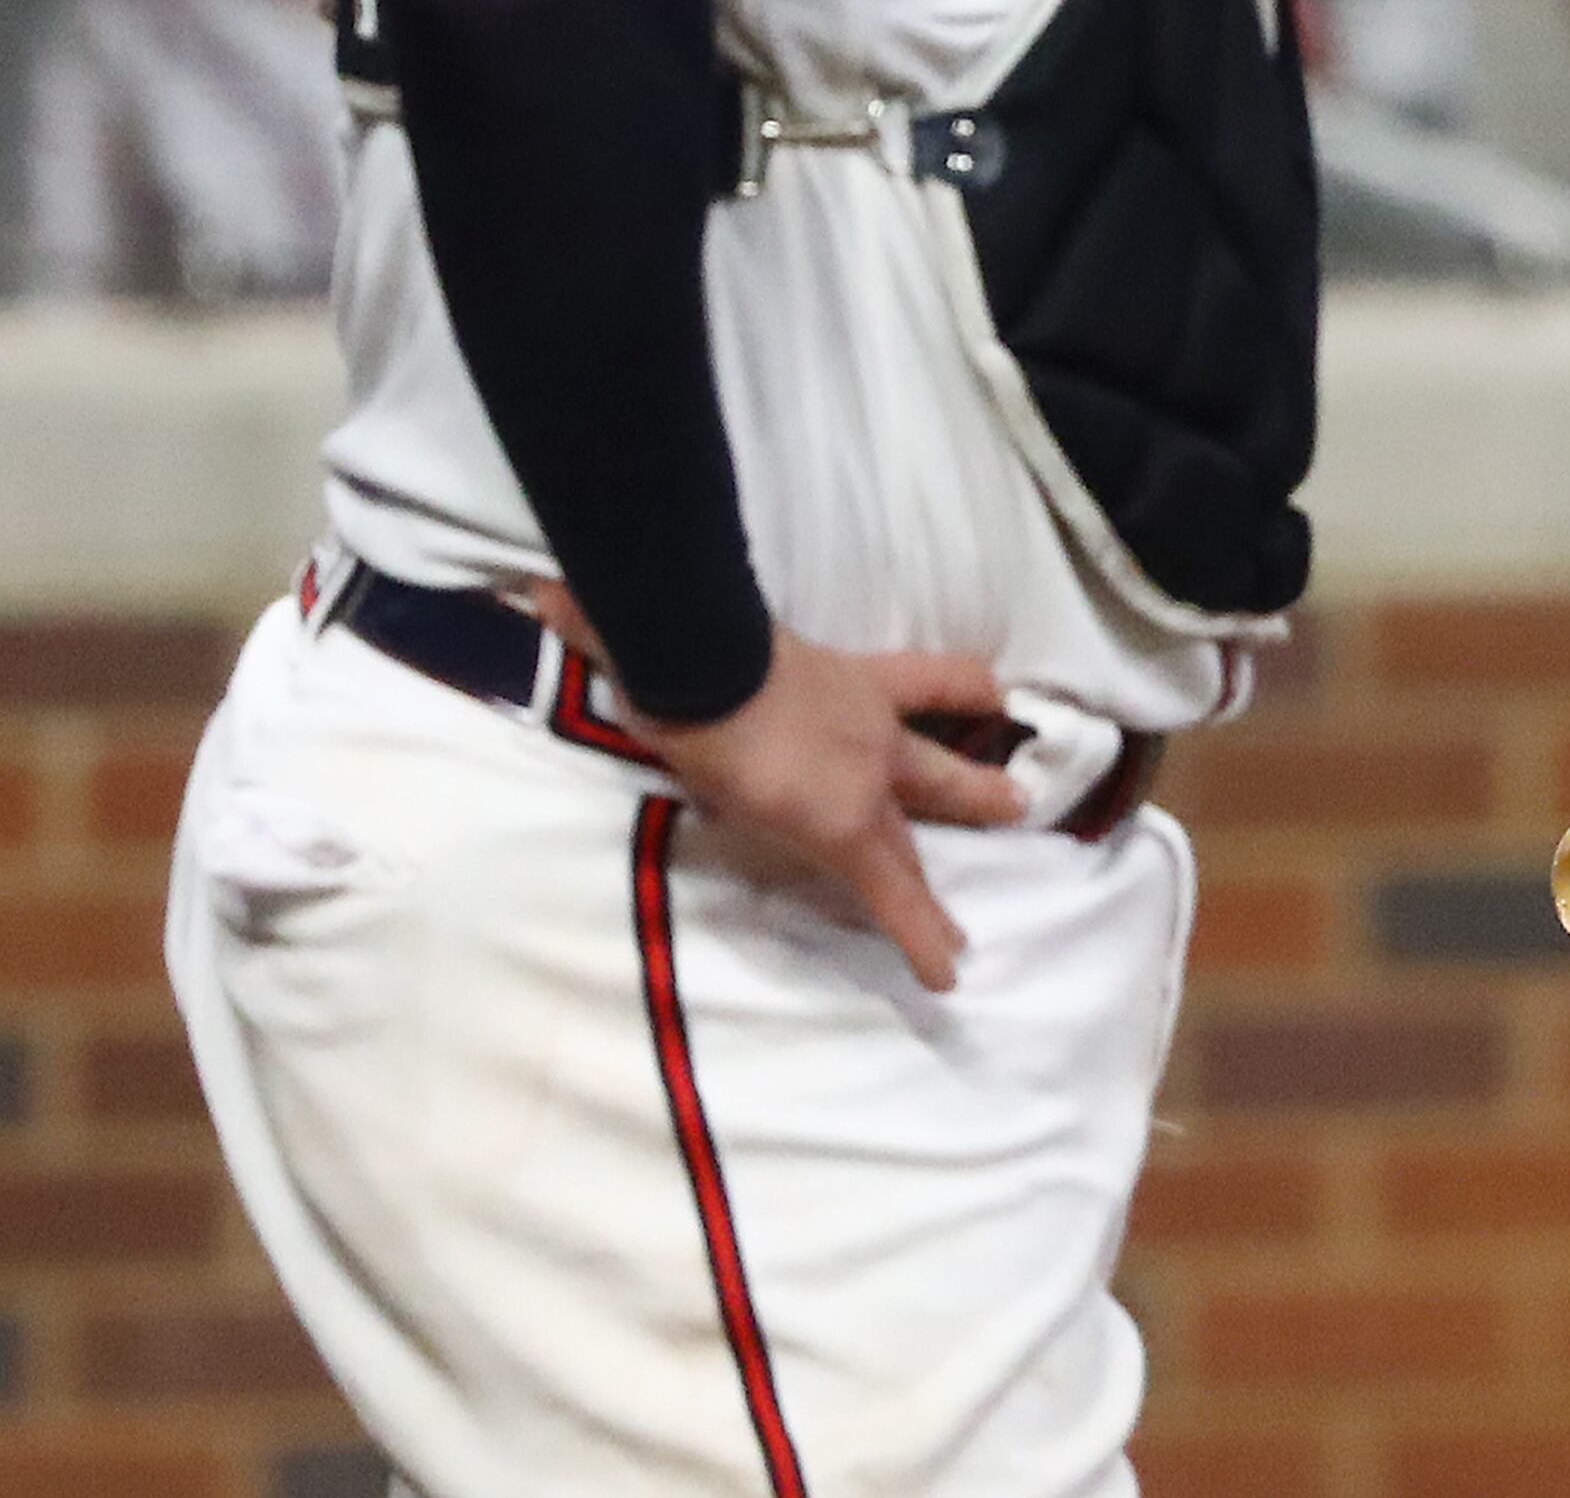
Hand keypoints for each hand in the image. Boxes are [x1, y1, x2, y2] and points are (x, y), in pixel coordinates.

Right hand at [528, 589, 1026, 990]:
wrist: (700, 658)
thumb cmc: (689, 637)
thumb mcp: (687, 628)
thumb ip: (640, 624)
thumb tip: (550, 599)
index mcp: (839, 675)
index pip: (919, 676)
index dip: (962, 686)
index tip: (999, 695)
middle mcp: (864, 720)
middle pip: (933, 757)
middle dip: (974, 785)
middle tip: (1019, 801)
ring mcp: (863, 769)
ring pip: (928, 821)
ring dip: (951, 875)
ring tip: (971, 927)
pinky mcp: (844, 824)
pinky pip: (893, 890)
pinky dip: (921, 932)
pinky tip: (948, 970)